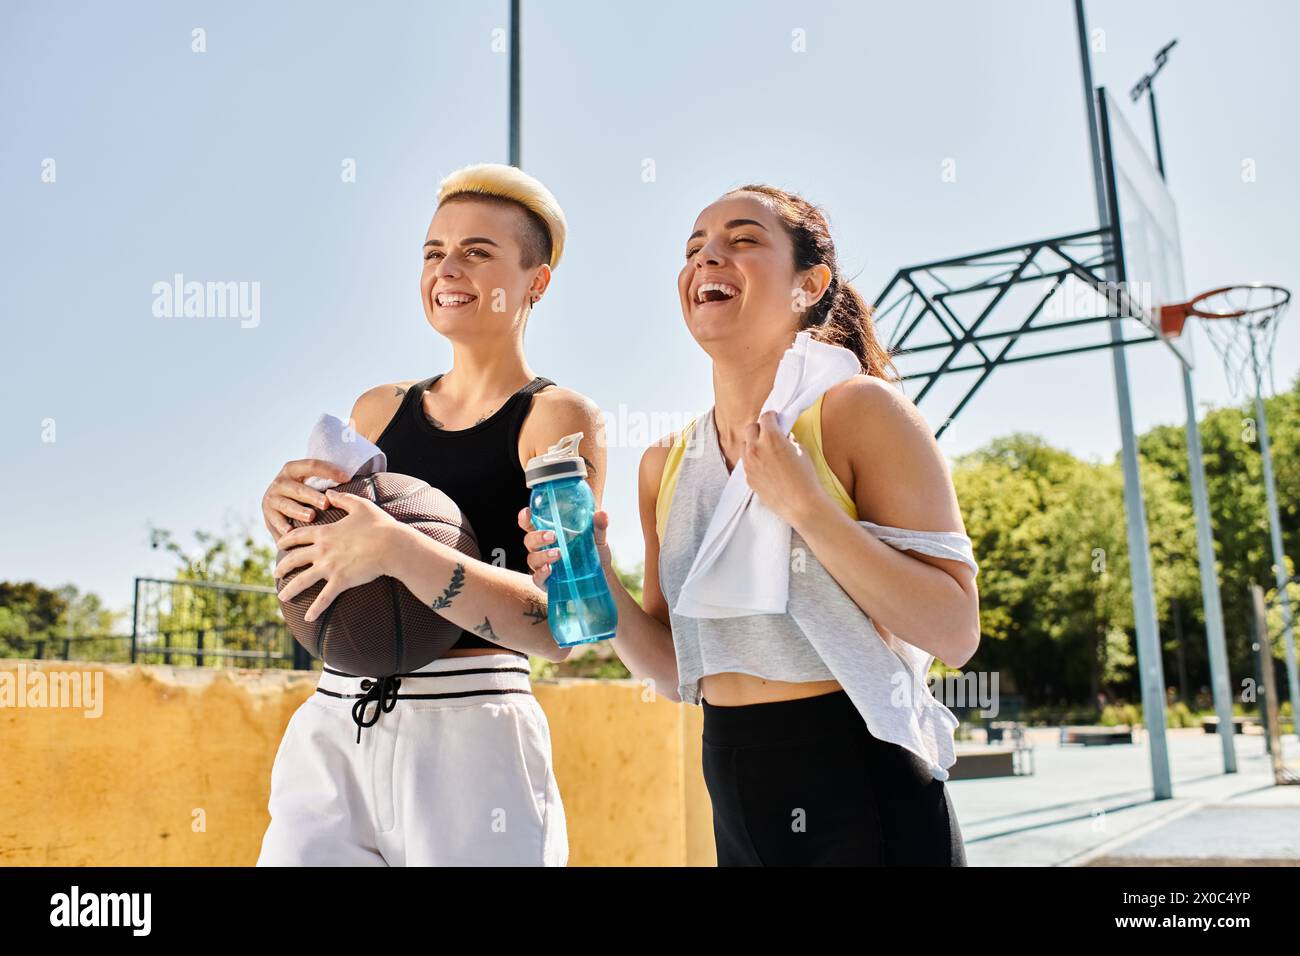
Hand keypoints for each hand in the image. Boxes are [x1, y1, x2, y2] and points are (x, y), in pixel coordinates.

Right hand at [261, 458, 353, 536]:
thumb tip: (364, 478)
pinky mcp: (267, 514)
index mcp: (293, 469)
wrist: (280, 509)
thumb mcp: (314, 484)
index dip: (328, 470)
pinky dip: (282, 526)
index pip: (311, 465)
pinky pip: (274, 521)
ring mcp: (272, 498)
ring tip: (311, 516)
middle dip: (311, 495)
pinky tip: (291, 532)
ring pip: (285, 503)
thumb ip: (330, 482)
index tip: (347, 478)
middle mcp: (280, 481)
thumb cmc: (308, 496)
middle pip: (297, 487)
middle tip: (326, 503)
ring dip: (298, 510)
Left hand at [273, 489, 399, 620]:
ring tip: (281, 596)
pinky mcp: (340, 581)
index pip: (298, 536)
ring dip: (290, 589)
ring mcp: (329, 567)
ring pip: (302, 580)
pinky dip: (315, 609)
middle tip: (275, 572)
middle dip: (282, 566)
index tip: (279, 545)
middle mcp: (322, 550)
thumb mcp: (360, 505)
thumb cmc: (379, 525)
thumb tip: (329, 492)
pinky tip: (307, 618)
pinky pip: (324, 598)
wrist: (391, 545)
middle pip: (294, 559)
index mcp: (325, 532)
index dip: (286, 540)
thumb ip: (342, 498)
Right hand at [518, 506, 612, 588]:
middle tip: (553, 535)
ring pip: (532, 559)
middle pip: (529, 540)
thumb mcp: (598, 539)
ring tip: (558, 554)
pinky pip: (537, 578)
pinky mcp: (546, 582)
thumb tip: (601, 514)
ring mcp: (542, 565)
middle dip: (537, 537)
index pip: (531, 524)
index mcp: (550, 534)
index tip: (528, 512)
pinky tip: (549, 569)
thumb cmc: (594, 554)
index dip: (525, 518)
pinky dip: (541, 573)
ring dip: (543, 555)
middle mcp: (542, 549)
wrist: (602, 578)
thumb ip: (599, 527)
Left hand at [741, 410, 825, 527]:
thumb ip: (788, 439)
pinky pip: (746, 463)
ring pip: (745, 445)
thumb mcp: (801, 451)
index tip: (775, 419)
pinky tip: (766, 467)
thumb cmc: (805, 477)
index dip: (772, 417)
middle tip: (769, 433)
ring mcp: (749, 464)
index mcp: (771, 437)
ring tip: (766, 451)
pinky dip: (753, 460)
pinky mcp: (748, 478)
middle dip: (760, 428)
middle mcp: (756, 448)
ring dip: (753, 444)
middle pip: (750, 428)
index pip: (765, 417)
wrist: (801, 504)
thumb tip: (783, 436)